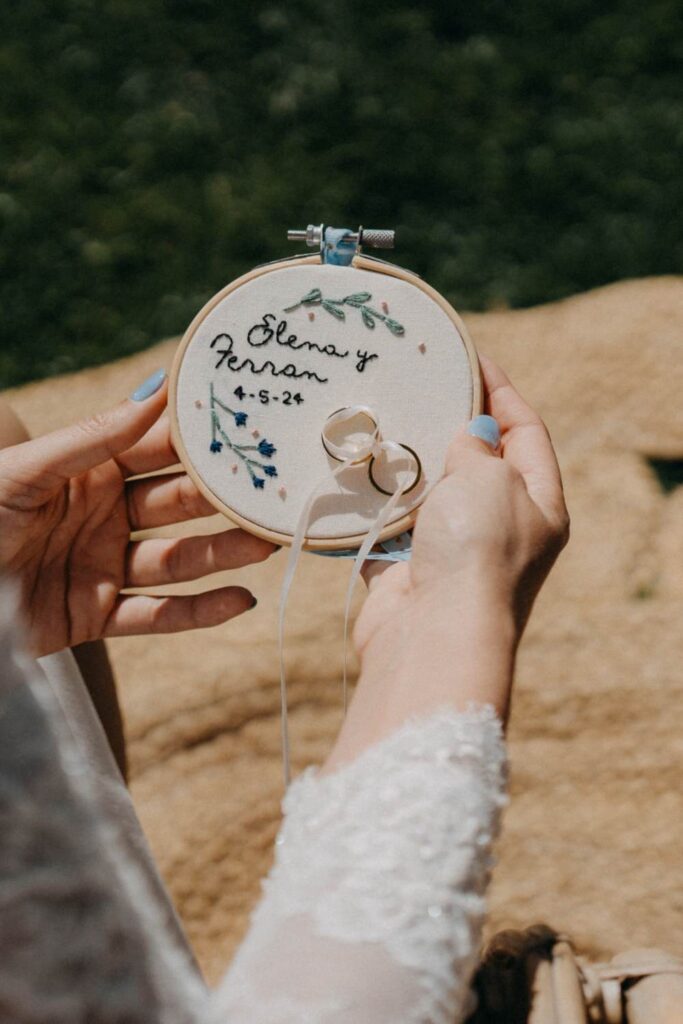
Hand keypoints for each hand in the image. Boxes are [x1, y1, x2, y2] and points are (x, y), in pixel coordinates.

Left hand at [0, 371, 276, 656]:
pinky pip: (156, 616)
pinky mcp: (95, 616)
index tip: (250, 421)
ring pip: (177, 559)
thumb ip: (91, 440)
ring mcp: (102, 566)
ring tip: (268, 543)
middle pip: (177, 505)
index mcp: (86, 473)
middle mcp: (103, 515)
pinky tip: (240, 601)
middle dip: (225, 498)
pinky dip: (198, 613)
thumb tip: (155, 394)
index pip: (155, 450)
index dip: (199, 439)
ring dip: (224, 552)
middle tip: (275, 488)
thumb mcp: (22, 473)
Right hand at [356, 355, 568, 650]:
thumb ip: (478, 448)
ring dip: (405, 465)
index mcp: (539, 505)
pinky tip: (351, 476)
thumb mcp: (490, 479)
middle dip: (449, 425)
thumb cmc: (476, 550)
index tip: (471, 358)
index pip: (527, 432)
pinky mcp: (408, 573)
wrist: (434, 635)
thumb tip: (469, 434)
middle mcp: (500, 529)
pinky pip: (388, 529)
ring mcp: (453, 553)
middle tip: (419, 387)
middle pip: (477, 463)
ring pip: (427, 495)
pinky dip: (371, 507)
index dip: (502, 392)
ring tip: (379, 422)